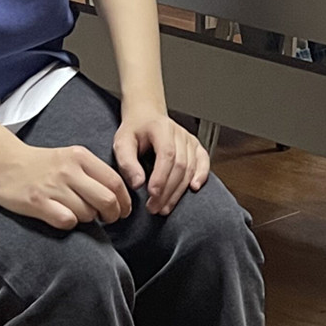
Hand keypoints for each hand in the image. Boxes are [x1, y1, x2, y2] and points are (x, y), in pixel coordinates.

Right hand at [0, 139, 130, 229]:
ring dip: (89, 219)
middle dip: (113, 214)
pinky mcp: (37, 203)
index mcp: (81, 157)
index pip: (115, 181)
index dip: (125, 201)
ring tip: (80, 215)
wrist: (5, 164)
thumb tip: (117, 195)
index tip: (124, 210)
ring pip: (87, 213)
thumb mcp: (71, 157)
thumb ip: (92, 172)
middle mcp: (69, 170)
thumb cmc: (43, 164)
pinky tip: (63, 217)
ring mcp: (53, 187)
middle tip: (110, 219)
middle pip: (106, 199)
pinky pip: (66, 221)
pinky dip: (70, 223)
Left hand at [114, 101, 209, 216]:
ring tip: (165, 207)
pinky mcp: (195, 146)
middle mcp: (179, 133)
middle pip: (180, 164)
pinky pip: (203, 160)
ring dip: (179, 191)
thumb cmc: (134, 131)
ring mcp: (189, 139)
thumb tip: (138, 184)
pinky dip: (202, 175)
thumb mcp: (122, 143)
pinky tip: (194, 188)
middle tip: (154, 208)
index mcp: (161, 128)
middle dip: (168, 190)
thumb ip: (127, 162)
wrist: (146, 117)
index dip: (161, 176)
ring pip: (191, 167)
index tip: (152, 195)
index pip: (167, 154)